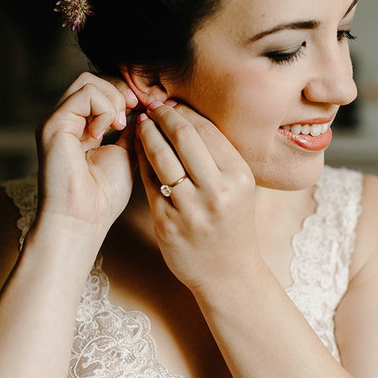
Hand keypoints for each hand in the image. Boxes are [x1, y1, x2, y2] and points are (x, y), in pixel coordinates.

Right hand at [36, 73, 138, 233]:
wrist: (83, 219)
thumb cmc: (103, 196)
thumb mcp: (127, 155)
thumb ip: (133, 130)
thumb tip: (149, 108)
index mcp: (81, 127)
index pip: (101, 91)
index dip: (126, 95)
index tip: (143, 111)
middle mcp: (66, 120)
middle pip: (93, 79)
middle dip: (121, 91)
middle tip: (135, 112)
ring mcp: (58, 121)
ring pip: (88, 81)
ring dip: (114, 99)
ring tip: (120, 126)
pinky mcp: (54, 125)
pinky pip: (85, 94)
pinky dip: (104, 108)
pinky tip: (107, 132)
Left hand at [135, 103, 261, 290]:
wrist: (229, 274)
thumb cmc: (232, 225)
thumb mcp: (238, 188)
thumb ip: (218, 156)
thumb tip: (186, 115)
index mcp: (240, 177)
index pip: (207, 130)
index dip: (184, 111)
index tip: (171, 103)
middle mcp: (218, 192)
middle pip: (184, 137)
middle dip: (164, 116)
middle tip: (152, 106)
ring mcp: (191, 210)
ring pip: (162, 157)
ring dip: (147, 134)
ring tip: (142, 123)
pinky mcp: (167, 224)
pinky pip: (149, 182)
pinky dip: (141, 160)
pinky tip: (137, 149)